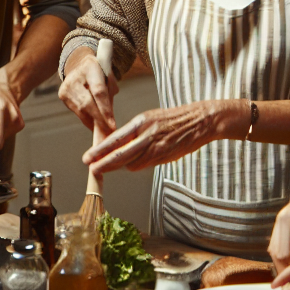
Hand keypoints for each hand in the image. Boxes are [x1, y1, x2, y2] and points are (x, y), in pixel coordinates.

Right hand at [58, 45, 115, 134]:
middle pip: (87, 103)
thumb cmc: (99, 74)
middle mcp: (75, 77)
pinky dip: (87, 120)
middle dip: (99, 120)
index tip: (112, 125)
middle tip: (108, 132)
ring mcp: (66, 86)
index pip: (99, 91)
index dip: (105, 110)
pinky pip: (77, 112)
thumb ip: (110, 95)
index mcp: (91, 68)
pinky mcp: (62, 95)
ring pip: (81, 110)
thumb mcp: (108, 78)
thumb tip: (109, 120)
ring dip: (93, 123)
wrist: (79, 64)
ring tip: (103, 132)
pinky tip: (94, 125)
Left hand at [83, 100, 250, 173]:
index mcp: (141, 121)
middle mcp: (146, 133)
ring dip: (117, 167)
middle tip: (90, 168)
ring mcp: (156, 146)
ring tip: (103, 169)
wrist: (200, 120)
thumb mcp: (151, 119)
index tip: (88, 156)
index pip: (115, 138)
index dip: (100, 149)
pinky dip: (135, 166)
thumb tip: (120, 146)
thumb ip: (136, 132)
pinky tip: (129, 167)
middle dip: (103, 163)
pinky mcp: (165, 155)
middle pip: (119, 153)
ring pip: (131, 162)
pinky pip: (144, 164)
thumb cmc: (175, 120)